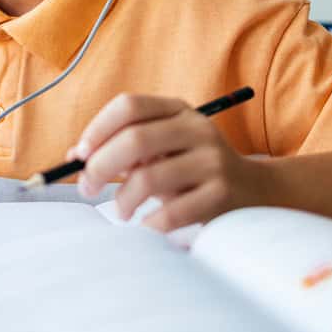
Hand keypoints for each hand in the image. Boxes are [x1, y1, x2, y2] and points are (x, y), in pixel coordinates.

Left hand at [70, 93, 267, 231]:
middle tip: (86, 188)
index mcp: (178, 110)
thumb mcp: (163, 147)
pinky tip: (148, 225)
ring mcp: (212, 161)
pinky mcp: (222, 195)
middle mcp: (197, 129)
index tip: (80, 155)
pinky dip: (150, 223)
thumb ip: (123, 146)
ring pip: (149, 178)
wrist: (256, 192)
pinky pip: (171, 212)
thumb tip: (75, 157)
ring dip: (123, 200)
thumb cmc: (192, 169)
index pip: (129, 106)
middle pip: (135, 140)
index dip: (97, 128)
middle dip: (100, 167)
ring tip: (122, 211)